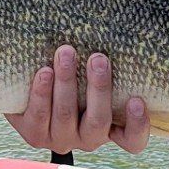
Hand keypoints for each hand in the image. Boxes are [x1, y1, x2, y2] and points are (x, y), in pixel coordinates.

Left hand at [3, 45, 148, 156]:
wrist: (30, 85)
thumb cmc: (75, 74)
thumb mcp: (93, 73)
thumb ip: (105, 64)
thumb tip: (117, 29)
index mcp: (110, 128)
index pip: (132, 140)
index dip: (137, 125)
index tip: (137, 100)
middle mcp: (87, 138)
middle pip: (98, 121)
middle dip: (99, 88)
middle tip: (98, 58)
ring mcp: (60, 138)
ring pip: (66, 115)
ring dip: (67, 81)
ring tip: (66, 53)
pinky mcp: (34, 134)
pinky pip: (38, 115)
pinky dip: (41, 92)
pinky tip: (44, 71)